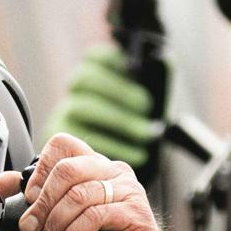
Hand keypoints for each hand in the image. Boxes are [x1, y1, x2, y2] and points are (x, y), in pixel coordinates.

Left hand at [1, 133, 173, 230]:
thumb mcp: (56, 228)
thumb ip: (34, 204)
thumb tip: (5, 181)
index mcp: (93, 168)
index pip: (63, 145)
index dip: (39, 169)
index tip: (28, 198)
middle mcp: (113, 172)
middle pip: (67, 169)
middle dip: (41, 204)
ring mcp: (127, 190)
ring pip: (78, 195)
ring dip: (55, 227)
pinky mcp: (136, 213)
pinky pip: (95, 216)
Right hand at [50, 45, 159, 167]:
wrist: (116, 174)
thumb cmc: (136, 130)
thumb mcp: (147, 104)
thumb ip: (154, 82)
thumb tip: (165, 60)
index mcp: (95, 74)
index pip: (94, 57)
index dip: (111, 58)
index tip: (136, 68)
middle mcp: (76, 92)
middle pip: (86, 79)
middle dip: (119, 90)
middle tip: (147, 106)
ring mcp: (66, 114)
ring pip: (83, 107)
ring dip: (119, 120)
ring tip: (146, 134)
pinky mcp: (65, 142)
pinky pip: (83, 140)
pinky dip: (114, 146)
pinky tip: (139, 153)